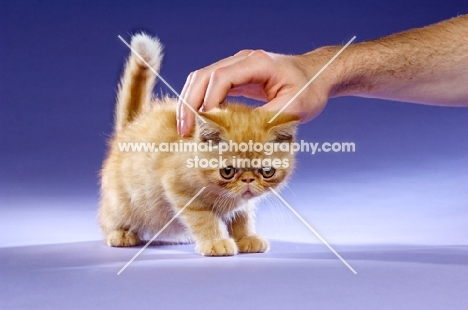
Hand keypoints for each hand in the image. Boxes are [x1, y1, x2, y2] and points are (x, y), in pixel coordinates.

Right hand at [176, 48, 338, 135]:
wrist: (317, 76)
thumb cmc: (309, 89)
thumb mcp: (294, 107)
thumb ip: (267, 120)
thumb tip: (241, 138)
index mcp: (257, 63)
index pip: (222, 77)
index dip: (208, 100)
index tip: (204, 123)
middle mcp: (242, 61)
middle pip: (203, 76)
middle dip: (190, 102)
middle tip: (185, 130)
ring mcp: (237, 67)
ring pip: (201, 79)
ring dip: (190, 102)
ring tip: (186, 128)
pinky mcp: (236, 77)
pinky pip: (210, 86)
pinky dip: (200, 102)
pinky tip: (199, 122)